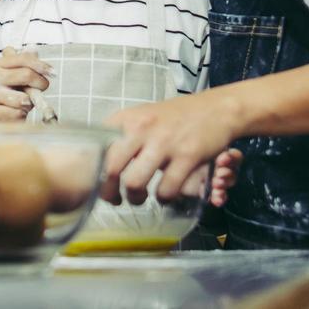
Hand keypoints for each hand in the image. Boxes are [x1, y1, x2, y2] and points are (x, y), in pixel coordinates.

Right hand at [0, 48, 52, 121]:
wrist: (2, 111)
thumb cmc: (14, 89)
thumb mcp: (20, 73)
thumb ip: (27, 61)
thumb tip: (35, 50)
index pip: (24, 58)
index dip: (41, 65)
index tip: (52, 72)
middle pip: (26, 74)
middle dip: (40, 83)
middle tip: (42, 87)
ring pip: (23, 98)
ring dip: (30, 102)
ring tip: (26, 101)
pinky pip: (17, 112)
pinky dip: (22, 113)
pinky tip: (18, 110)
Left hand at [100, 91, 243, 205]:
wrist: (216, 109)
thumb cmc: (175, 117)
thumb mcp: (142, 117)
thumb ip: (122, 135)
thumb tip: (98, 160)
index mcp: (126, 118)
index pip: (96, 147)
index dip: (92, 171)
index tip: (96, 184)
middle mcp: (141, 128)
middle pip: (111, 168)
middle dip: (109, 192)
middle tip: (115, 200)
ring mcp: (164, 142)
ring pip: (135, 183)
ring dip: (135, 198)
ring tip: (140, 197)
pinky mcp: (187, 156)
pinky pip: (166, 189)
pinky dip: (163, 198)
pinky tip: (165, 193)